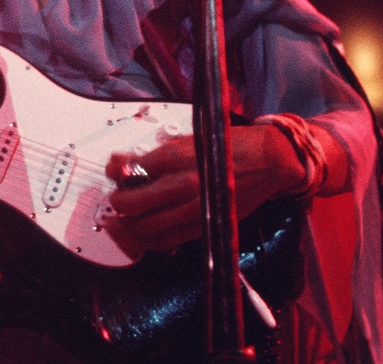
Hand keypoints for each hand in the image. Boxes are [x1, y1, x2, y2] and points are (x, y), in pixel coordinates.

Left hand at [104, 124, 304, 251]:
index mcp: (174, 158)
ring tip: (127, 217)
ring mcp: (193, 209)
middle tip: (118, 197)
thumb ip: (156, 154)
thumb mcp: (187, 139)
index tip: (115, 172)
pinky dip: (150, 240)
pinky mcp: (204, 226)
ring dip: (128, 225)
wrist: (267, 161)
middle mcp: (181, 185)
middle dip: (117, 201)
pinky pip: (167, 242)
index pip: (128, 171)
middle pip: (130, 204)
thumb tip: (125, 163)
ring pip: (144, 229)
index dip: (115, 172)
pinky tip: (146, 232)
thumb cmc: (227, 146)